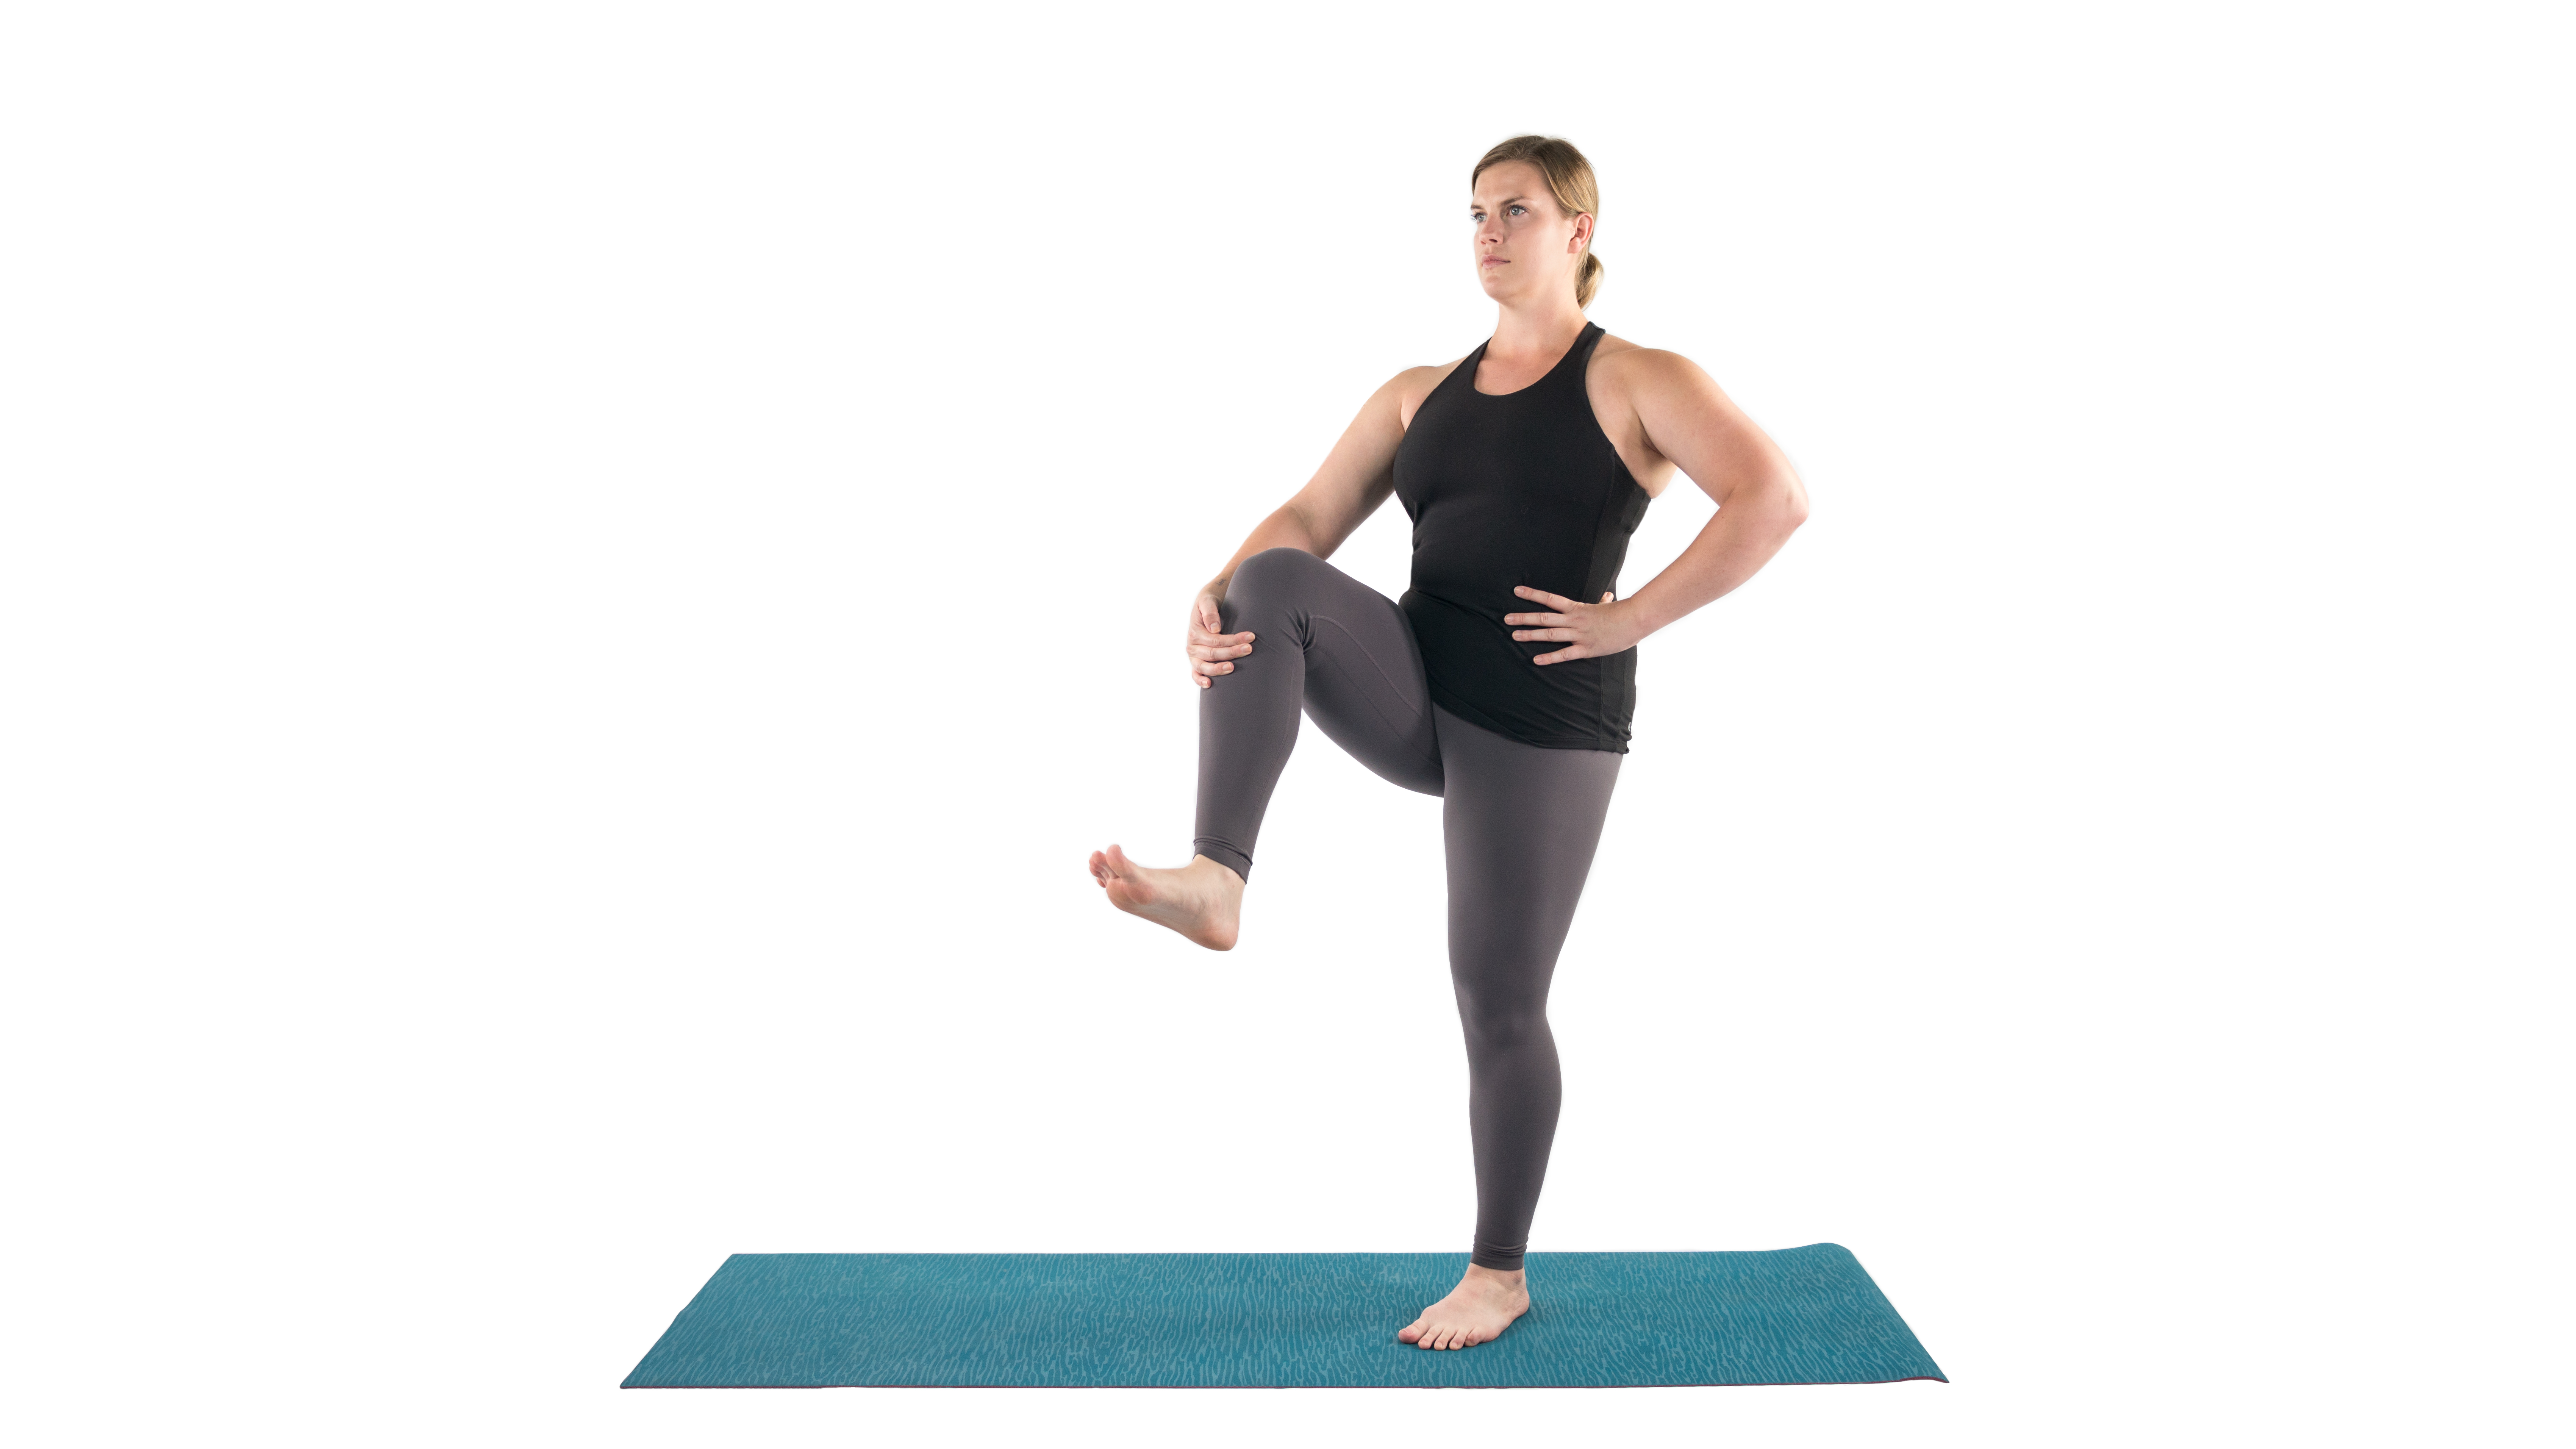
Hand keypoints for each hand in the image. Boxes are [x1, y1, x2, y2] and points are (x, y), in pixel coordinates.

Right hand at [1186, 586, 1255, 688]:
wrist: (1204, 606)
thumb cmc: (1208, 603)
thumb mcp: (1207, 601)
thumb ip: (1210, 612)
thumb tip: (1214, 628)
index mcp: (1195, 633)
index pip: (1216, 640)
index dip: (1234, 639)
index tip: (1251, 637)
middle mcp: (1193, 646)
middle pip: (1213, 654)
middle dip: (1232, 652)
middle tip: (1249, 649)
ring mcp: (1194, 656)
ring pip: (1206, 666)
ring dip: (1219, 669)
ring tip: (1233, 667)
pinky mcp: (1196, 662)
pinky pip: (1196, 674)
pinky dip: (1200, 680)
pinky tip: (1210, 685)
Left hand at [1505, 586, 1646, 664]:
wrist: (1634, 620)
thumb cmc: (1621, 613)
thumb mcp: (1608, 606)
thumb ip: (1603, 601)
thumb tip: (1606, 595)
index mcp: (1577, 608)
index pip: (1550, 599)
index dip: (1532, 594)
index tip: (1517, 591)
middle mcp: (1574, 620)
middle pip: (1544, 617)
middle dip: (1524, 617)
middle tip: (1506, 618)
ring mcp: (1579, 635)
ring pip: (1550, 634)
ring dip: (1531, 635)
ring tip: (1514, 635)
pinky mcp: (1586, 649)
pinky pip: (1564, 654)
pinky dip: (1549, 658)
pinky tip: (1535, 660)